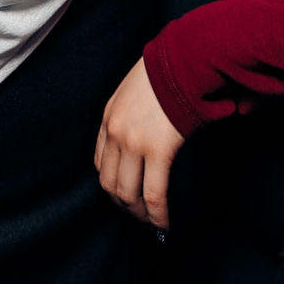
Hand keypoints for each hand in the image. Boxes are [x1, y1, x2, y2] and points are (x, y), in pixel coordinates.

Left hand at [94, 58, 184, 231]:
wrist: (185, 59)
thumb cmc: (169, 71)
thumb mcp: (137, 89)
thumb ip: (134, 112)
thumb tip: (149, 132)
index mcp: (108, 117)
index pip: (99, 162)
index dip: (111, 183)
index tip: (123, 194)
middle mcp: (115, 132)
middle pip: (108, 183)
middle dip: (122, 205)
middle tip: (137, 216)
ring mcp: (133, 143)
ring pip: (127, 193)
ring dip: (138, 214)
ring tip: (152, 223)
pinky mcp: (157, 151)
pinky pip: (153, 193)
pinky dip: (157, 214)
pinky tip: (163, 223)